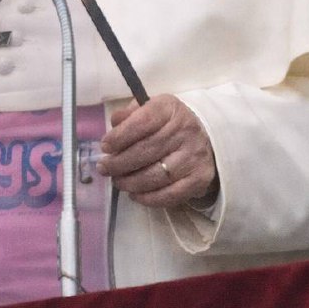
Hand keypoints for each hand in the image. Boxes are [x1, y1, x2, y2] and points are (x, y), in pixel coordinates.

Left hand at [97, 94, 218, 207]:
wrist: (204, 138)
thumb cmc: (167, 124)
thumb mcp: (148, 109)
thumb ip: (128, 115)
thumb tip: (114, 124)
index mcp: (169, 109)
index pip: (143, 121)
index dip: (120, 136)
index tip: (105, 147)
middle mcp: (185, 131)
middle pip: (147, 151)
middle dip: (119, 163)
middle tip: (104, 168)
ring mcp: (194, 156)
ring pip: (156, 175)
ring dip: (131, 182)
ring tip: (117, 181)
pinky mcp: (199, 179)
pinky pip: (170, 194)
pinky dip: (148, 198)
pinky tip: (134, 194)